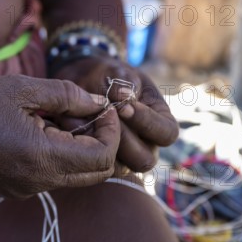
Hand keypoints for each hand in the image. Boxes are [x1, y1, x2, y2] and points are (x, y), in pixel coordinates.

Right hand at [0, 75, 119, 198]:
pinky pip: (52, 176)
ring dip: (79, 147)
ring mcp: (26, 189)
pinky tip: (40, 129)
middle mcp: (38, 181)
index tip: (101, 107)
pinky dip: (59, 154)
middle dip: (101, 141)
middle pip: (95, 173)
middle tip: (86, 112)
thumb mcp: (22, 89)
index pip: (102, 157)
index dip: (111, 130)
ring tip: (58, 116)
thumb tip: (97, 103)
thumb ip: (67, 96)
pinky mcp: (16, 189)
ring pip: (74, 175)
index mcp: (42, 157)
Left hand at [55, 55, 178, 171]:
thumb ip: (123, 83)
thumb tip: (123, 96)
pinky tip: (74, 129)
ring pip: (119, 168)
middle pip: (144, 159)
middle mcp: (146, 145)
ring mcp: (124, 157)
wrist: (83, 81)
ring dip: (102, 146)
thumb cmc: (108, 75)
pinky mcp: (102, 162)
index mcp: (160, 121)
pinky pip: (96, 166)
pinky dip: (85, 150)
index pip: (167, 134)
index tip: (125, 107)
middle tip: (103, 118)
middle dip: (122, 138)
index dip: (147, 123)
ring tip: (87, 121)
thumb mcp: (118, 73)